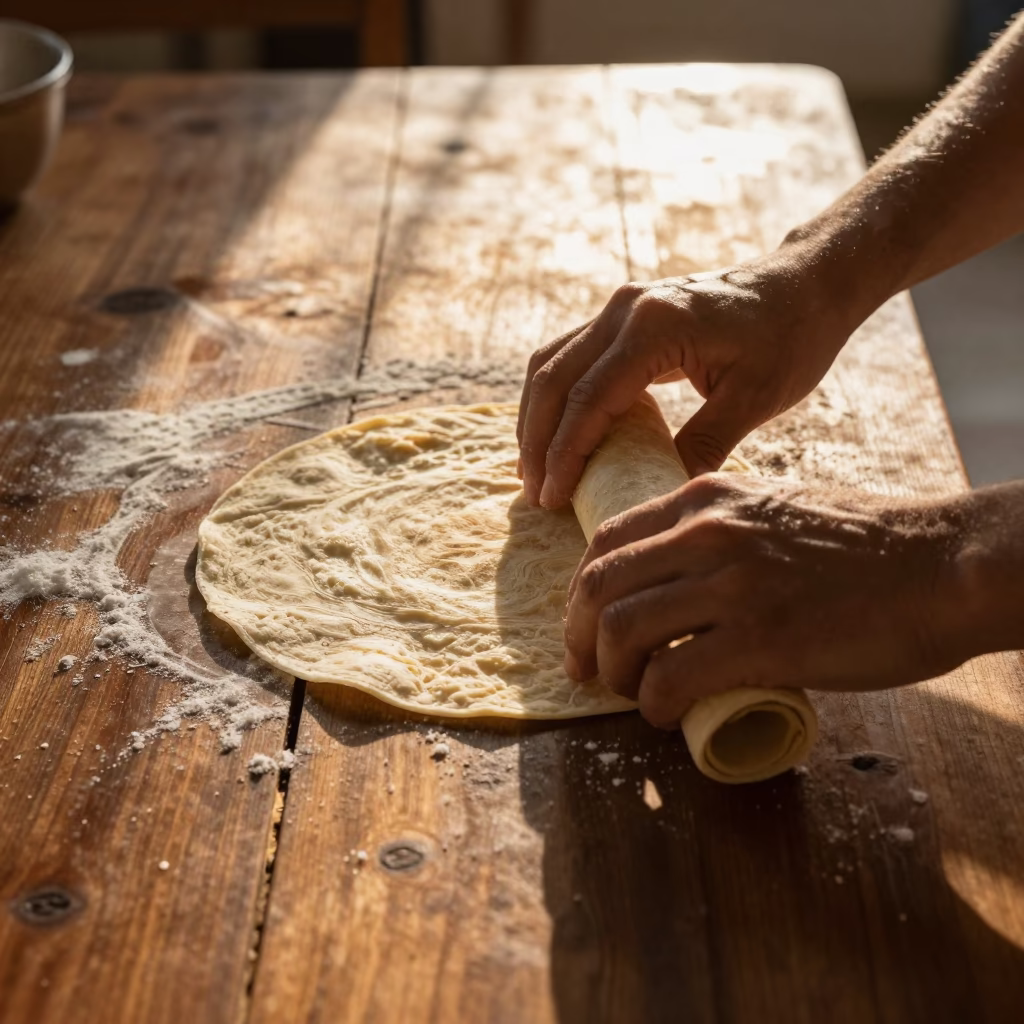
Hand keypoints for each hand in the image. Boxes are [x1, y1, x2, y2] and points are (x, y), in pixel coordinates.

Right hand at [516, 250, 856, 508]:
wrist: (805, 283)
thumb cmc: (791, 338)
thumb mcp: (755, 399)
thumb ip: (703, 445)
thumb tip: (658, 498)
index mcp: (655, 327)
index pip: (588, 399)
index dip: (564, 454)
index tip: (553, 499)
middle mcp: (625, 309)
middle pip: (552, 379)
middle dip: (536, 441)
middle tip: (535, 495)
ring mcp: (619, 306)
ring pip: (549, 363)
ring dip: (535, 418)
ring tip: (534, 471)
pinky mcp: (622, 314)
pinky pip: (567, 356)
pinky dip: (553, 398)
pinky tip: (554, 435)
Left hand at [562, 474, 970, 728]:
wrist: (940, 565)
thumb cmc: (866, 545)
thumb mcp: (776, 507)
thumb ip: (723, 528)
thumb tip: (680, 573)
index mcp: (707, 499)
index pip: (607, 540)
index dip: (580, 593)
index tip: (582, 627)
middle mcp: (708, 532)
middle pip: (599, 587)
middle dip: (577, 637)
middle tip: (587, 672)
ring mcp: (732, 584)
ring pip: (621, 631)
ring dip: (613, 675)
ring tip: (633, 696)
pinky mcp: (760, 638)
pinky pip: (670, 677)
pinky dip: (654, 704)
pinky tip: (666, 715)